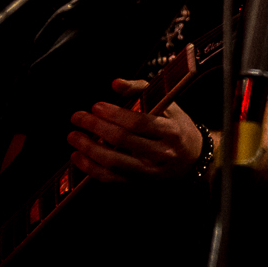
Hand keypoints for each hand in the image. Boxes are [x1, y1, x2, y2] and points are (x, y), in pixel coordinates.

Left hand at [67, 49, 202, 182]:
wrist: (194, 159)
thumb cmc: (177, 127)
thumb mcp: (168, 105)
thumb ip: (142, 91)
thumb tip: (116, 83)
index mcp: (170, 130)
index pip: (139, 122)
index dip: (114, 114)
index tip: (96, 106)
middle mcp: (161, 152)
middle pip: (122, 140)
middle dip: (95, 127)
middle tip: (78, 117)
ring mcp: (149, 170)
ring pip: (113, 161)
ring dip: (88, 148)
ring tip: (73, 136)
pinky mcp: (138, 183)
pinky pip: (109, 178)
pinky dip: (90, 168)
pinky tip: (78, 156)